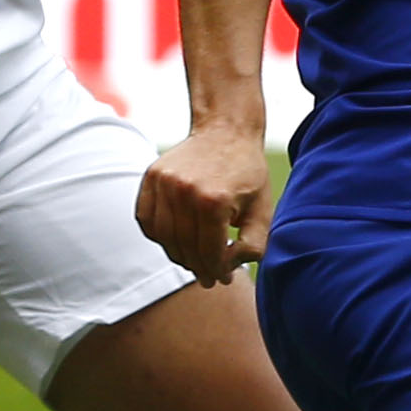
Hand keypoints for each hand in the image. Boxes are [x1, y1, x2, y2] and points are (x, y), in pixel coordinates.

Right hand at [138, 123, 270, 284]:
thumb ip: (253, 245)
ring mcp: (164, 183)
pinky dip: (159, 236)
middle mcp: (185, 192)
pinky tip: (176, 240)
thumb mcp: (263, 209)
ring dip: (178, 255)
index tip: (222, 279)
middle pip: (185, 248)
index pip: (210, 253)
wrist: (226, 130)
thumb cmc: (247, 173)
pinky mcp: (151, 177)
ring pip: (164, 238)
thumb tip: (227, 268)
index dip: (217, 272)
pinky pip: (147, 220)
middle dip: (198, 268)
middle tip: (207, 276)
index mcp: (215, 201)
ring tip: (193, 259)